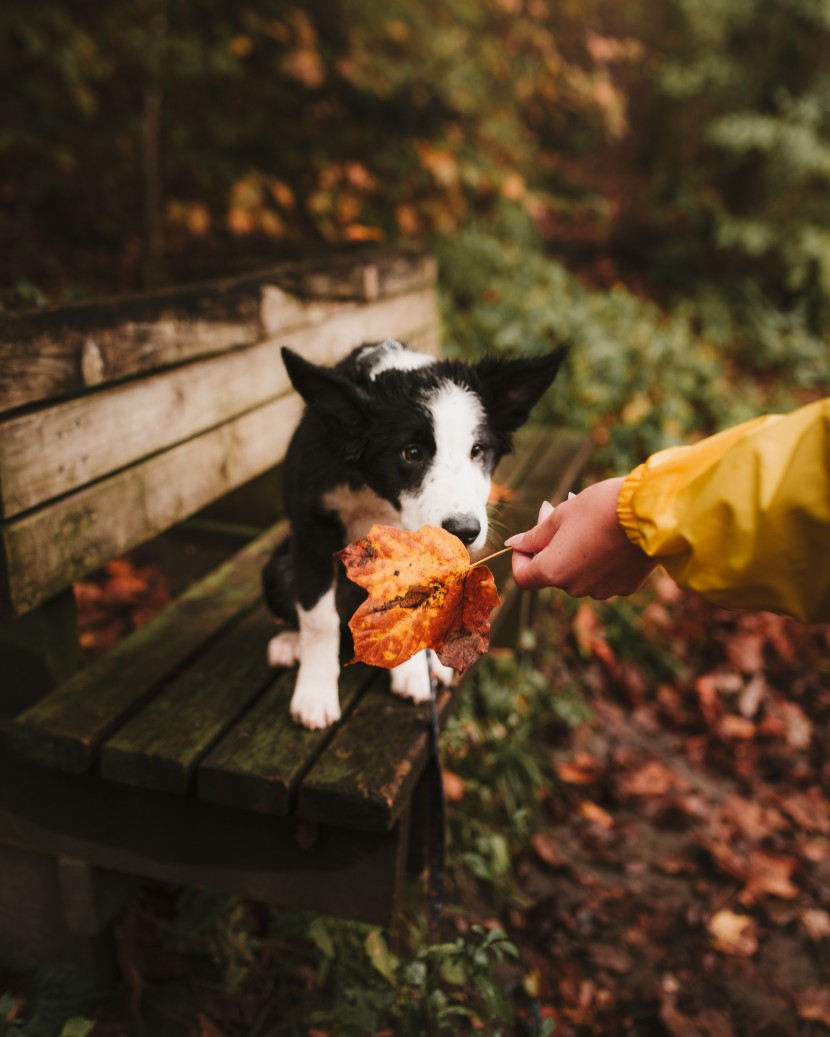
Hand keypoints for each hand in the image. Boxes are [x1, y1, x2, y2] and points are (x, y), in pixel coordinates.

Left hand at [505, 477, 657, 597]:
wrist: (649, 513)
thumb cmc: (599, 508)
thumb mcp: (560, 516)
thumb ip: (534, 536)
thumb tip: (514, 544)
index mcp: (553, 572)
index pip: (523, 577)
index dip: (520, 557)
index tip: (529, 538)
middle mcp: (575, 588)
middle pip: (553, 572)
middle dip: (551, 546)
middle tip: (558, 511)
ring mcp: (602, 590)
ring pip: (579, 573)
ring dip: (576, 552)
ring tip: (588, 521)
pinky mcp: (625, 587)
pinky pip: (604, 575)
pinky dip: (601, 559)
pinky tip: (612, 536)